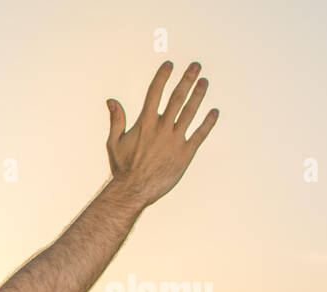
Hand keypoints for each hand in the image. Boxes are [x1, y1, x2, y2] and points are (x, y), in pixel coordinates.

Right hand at [106, 61, 217, 207]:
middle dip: (187, 79)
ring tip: (205, 82)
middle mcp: (162, 128)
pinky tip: (214, 112)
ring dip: (198, 95)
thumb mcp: (114, 142)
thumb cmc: (123, 168)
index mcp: (145, 124)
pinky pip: (200, 135)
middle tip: (195, 66)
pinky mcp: (185, 153)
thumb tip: (111, 101)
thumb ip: (116, 120)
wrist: (133, 190)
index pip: (155, 93)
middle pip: (177, 98)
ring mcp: (175, 140)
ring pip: (190, 112)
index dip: (162, 77)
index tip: (169, 65)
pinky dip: (208, 123)